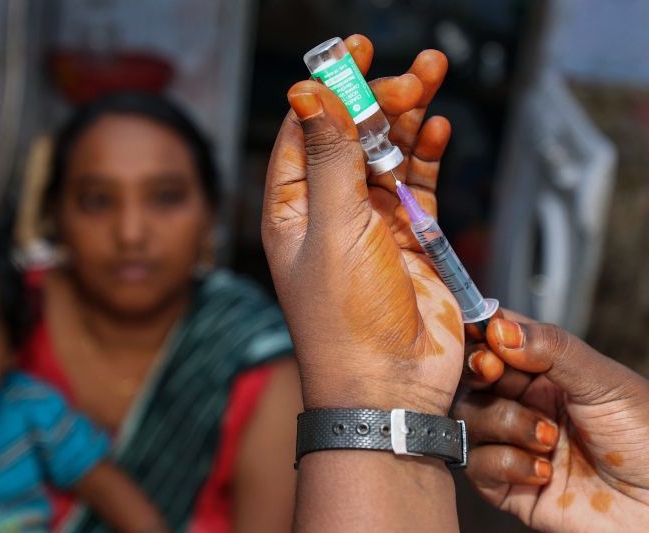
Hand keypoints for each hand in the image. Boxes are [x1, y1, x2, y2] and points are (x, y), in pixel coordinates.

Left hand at [262, 35, 460, 414]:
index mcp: (291, 208)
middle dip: (378, 98)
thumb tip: (307, 93)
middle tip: (409, 73)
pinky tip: (436, 130)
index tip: (354, 52)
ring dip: (408, 116)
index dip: (329, 88)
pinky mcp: (410, 239)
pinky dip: (427, 157)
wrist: (388, 386)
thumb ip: (329, 156)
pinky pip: (418, 186)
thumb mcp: (333, 226)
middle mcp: (328, 211)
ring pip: (388, 155)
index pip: (305, 130)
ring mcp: (370, 224)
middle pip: (352, 135)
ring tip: (432, 75)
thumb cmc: (344, 318)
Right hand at [454, 315, 648, 530]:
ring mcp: (512, 443)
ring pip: (468, 417)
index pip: (496, 339)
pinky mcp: (506, 486)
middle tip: (494, 374)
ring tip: (547, 440)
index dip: (482, 335)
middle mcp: (524, 403)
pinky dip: (506, 464)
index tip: (487, 341)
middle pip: (471, 376)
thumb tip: (499, 327)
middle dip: (481, 375)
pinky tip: (544, 473)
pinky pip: (475, 465)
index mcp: (547, 371)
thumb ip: (554, 348)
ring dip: (504, 423)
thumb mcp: (607, 384)